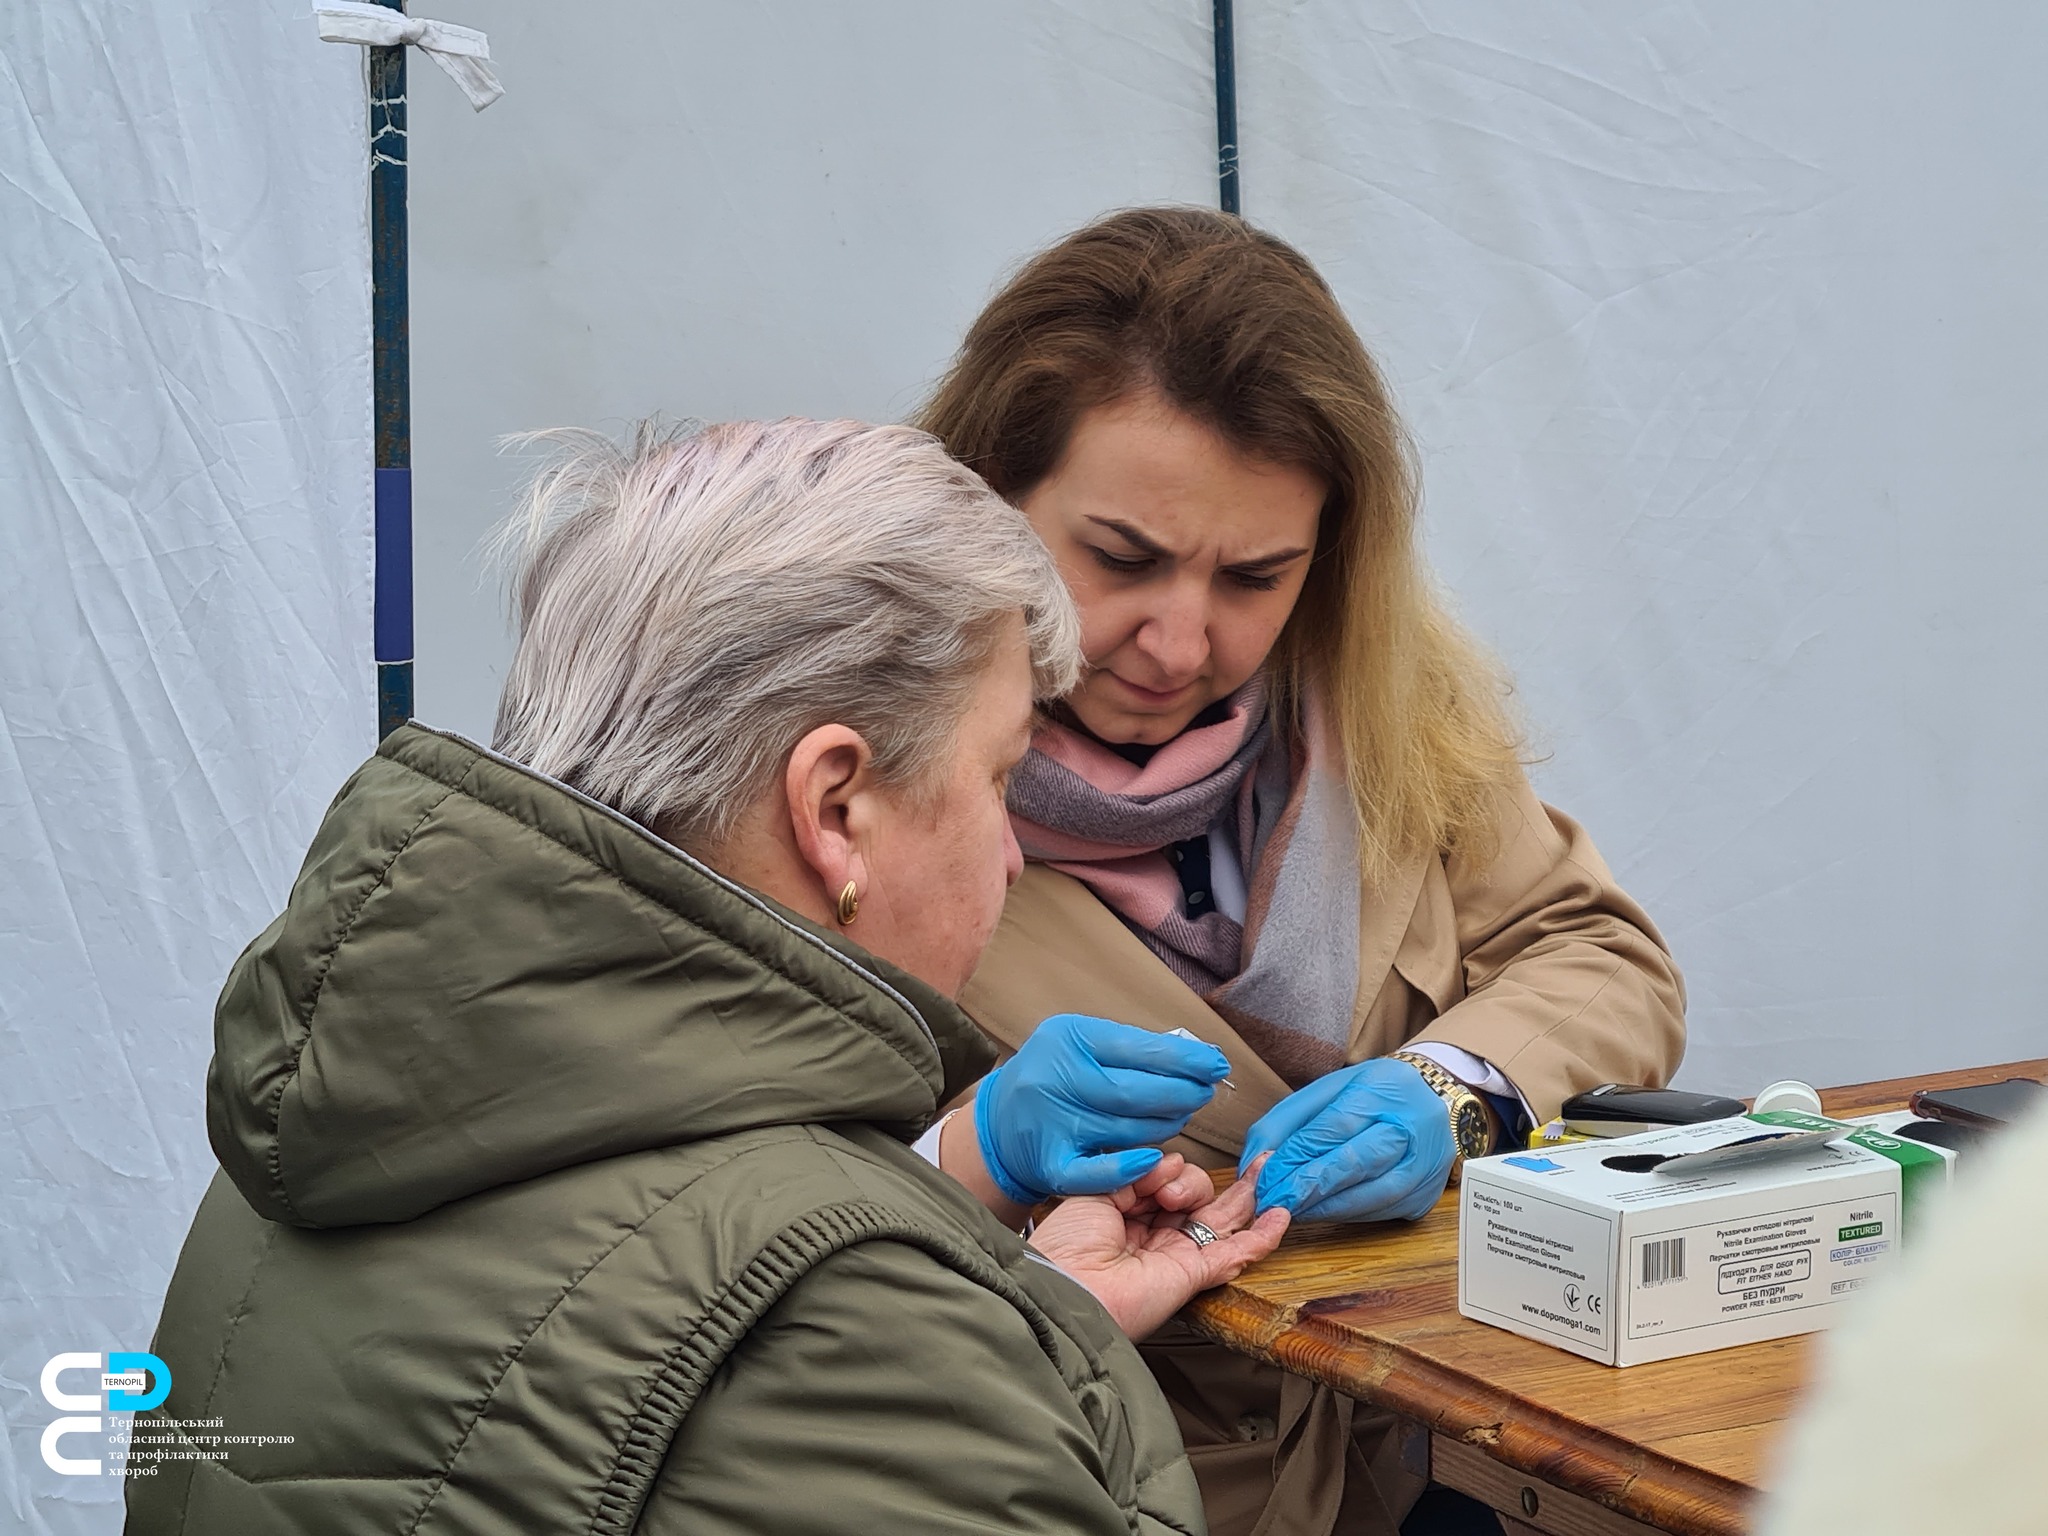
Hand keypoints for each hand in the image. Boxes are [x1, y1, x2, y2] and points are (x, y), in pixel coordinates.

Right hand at [973, 1013, 1230, 1203]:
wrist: (1000, 1122)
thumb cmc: (1055, 1076)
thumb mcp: (1082, 1044)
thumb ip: (1132, 1049)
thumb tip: (1198, 1057)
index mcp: (1067, 1039)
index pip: (1137, 1048)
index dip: (1184, 1059)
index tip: (1216, 1064)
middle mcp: (1055, 1080)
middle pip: (1133, 1091)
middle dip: (1181, 1093)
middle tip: (1206, 1092)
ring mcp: (1051, 1125)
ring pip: (1125, 1129)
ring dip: (1165, 1125)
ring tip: (1183, 1114)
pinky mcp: (1050, 1164)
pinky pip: (1096, 1172)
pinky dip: (1129, 1167)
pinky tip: (1156, 1159)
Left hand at [1029, 1154, 1290, 1339]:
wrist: (1066, 1289)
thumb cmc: (1066, 1245)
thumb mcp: (1096, 1191)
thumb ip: (1137, 1173)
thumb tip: (1170, 1164)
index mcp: (1124, 1216)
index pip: (1163, 1184)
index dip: (1167, 1169)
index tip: (1157, 1171)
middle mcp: (1152, 1236)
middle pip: (1196, 1200)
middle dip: (1203, 1180)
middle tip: (1208, 1171)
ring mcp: (1176, 1255)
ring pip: (1220, 1221)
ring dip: (1243, 1194)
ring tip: (1261, 1168)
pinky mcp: (1194, 1274)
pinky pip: (1234, 1254)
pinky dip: (1260, 1236)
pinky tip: (1279, 1215)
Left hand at [1240, 1057, 1453, 1222]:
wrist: (1433, 1099)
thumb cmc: (1372, 1094)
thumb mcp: (1328, 1090)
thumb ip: (1286, 1122)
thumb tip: (1254, 1163)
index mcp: (1385, 1090)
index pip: (1335, 1127)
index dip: (1297, 1155)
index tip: (1265, 1176)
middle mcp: (1413, 1127)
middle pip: (1356, 1162)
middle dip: (1307, 1186)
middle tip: (1272, 1201)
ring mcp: (1426, 1164)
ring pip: (1371, 1194)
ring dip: (1324, 1207)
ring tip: (1290, 1210)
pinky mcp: (1426, 1195)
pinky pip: (1381, 1211)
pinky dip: (1346, 1214)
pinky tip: (1320, 1211)